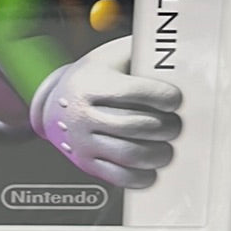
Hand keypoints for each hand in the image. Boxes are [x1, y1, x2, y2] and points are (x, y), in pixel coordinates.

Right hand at [28, 36, 181, 188]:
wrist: (54, 103)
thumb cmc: (90, 78)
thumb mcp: (108, 57)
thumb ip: (139, 54)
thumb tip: (176, 57)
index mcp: (90, 84)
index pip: (134, 92)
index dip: (163, 97)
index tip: (174, 99)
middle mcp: (83, 114)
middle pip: (136, 125)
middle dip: (167, 127)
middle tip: (176, 124)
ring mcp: (83, 141)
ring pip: (131, 154)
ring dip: (159, 153)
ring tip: (166, 146)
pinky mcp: (86, 163)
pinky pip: (119, 177)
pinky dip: (142, 176)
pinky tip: (150, 166)